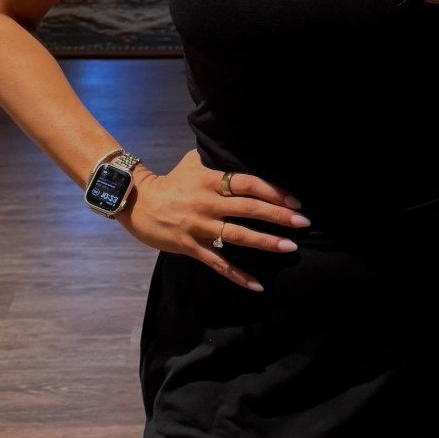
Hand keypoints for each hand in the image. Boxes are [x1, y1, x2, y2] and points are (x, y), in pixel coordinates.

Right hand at [120, 149, 308, 291]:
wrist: (135, 203)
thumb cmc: (169, 183)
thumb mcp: (191, 164)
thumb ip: (216, 162)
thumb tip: (237, 152)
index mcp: (210, 181)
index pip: (247, 183)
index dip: (272, 191)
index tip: (294, 200)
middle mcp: (207, 203)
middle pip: (248, 208)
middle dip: (278, 215)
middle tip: (302, 222)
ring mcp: (199, 226)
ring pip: (237, 235)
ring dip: (266, 242)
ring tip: (290, 247)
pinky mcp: (190, 247)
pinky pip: (218, 263)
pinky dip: (238, 275)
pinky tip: (257, 285)